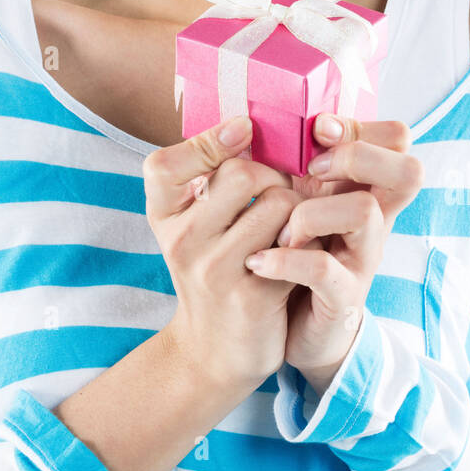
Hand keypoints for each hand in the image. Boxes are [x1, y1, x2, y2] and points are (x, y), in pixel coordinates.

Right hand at [144, 114, 302, 392]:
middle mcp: (182, 241)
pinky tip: (303, 246)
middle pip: (242, 173)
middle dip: (275, 173)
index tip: (245, 130)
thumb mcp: (192, 222)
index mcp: (162, 215)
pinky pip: (296, 243)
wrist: (215, 350)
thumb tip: (248, 120)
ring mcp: (214, 269)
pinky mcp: (251, 295)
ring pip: (276, 203)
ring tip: (293, 220)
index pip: (167, 162)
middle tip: (284, 187)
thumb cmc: (212, 268)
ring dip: (297, 206)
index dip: (210, 139)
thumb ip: (207, 174)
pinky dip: (307, 237)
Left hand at [244, 115, 424, 394]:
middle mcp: (375, 220)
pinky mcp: (342, 296)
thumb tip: (289, 117)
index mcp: (364, 189)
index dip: (360, 126)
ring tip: (280, 230)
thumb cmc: (293, 250)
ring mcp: (363, 259)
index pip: (397, 140)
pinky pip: (324, 268)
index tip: (316, 131)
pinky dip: (286, 260)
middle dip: (356, 156)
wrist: (289, 326)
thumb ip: (300, 159)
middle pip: (408, 171)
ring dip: (311, 213)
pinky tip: (258, 261)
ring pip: (365, 212)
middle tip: (310, 172)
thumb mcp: (299, 197)